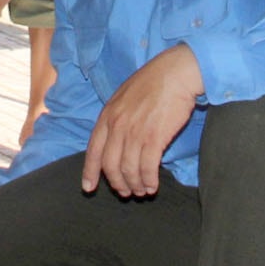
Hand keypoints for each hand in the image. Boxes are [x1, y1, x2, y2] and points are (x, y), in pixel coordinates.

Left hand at [82, 45, 202, 197]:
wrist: (176, 73)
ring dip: (135, 185)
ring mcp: (135, 132)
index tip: (88, 187)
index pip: (93, 150)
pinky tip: (153, 185)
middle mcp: (117, 126)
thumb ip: (117, 118)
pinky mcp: (154, 137)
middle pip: (110, 165)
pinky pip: (147, 167)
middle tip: (125, 192)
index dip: (90, 172)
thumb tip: (115, 141)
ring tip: (141, 191)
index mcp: (107, 115)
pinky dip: (149, 180)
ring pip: (128, 169)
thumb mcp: (124, 97)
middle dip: (116, 183)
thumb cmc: (154, 83)